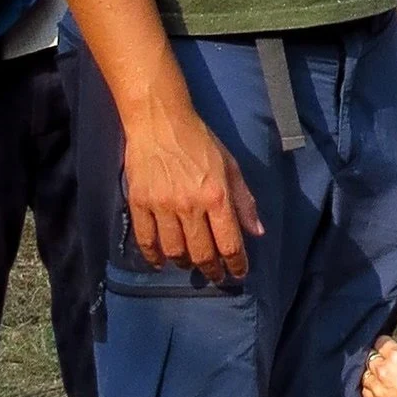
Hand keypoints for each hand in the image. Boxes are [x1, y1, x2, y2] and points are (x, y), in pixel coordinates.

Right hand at [120, 98, 264, 284]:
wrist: (159, 121)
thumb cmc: (199, 141)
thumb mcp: (231, 166)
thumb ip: (244, 201)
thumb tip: (257, 232)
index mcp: (216, 196)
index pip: (229, 244)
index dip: (236, 264)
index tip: (238, 272)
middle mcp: (190, 206)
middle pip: (202, 253)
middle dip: (212, 270)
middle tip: (216, 276)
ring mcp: (162, 206)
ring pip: (174, 251)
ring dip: (185, 264)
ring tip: (190, 264)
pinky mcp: (139, 203)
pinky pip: (145, 240)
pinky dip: (153, 256)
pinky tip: (161, 261)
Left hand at [362, 336, 396, 396]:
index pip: (382, 342)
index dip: (386, 344)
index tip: (387, 347)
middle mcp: (383, 371)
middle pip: (371, 358)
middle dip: (378, 360)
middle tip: (387, 364)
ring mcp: (378, 390)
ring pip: (366, 377)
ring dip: (373, 376)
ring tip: (383, 379)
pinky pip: (367, 394)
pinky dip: (371, 391)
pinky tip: (380, 392)